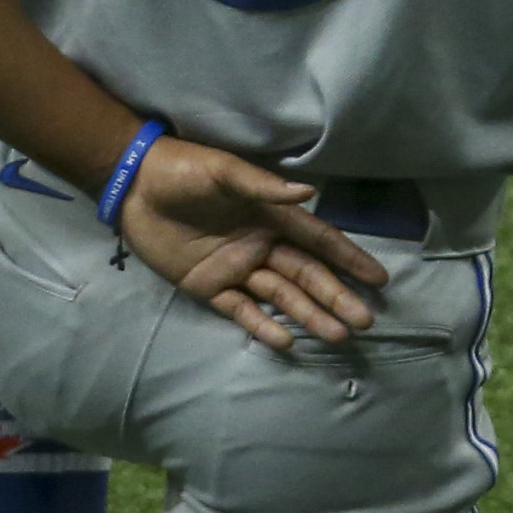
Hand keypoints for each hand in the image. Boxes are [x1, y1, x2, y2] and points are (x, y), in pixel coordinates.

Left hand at [117, 137, 389, 352]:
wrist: (134, 186)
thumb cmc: (184, 171)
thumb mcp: (224, 172)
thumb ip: (264, 186)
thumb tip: (309, 192)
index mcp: (272, 217)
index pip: (320, 241)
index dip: (349, 259)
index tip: (378, 278)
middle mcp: (262, 246)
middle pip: (307, 275)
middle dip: (336, 297)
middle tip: (364, 321)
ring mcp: (236, 269)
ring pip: (281, 296)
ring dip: (309, 315)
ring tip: (337, 335)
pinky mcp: (207, 286)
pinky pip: (240, 310)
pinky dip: (263, 326)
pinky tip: (287, 342)